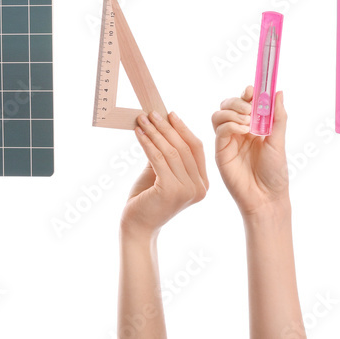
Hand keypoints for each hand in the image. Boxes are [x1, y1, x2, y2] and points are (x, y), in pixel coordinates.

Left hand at [121, 111, 208, 240]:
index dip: (183, 129)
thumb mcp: (161, 173)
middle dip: (166, 128)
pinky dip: (147, 143)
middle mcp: (200, 188)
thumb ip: (167, 154)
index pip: (196, 149)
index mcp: (202, 184)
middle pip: (184, 148)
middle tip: (151, 113)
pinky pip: (158, 159)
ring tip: (142, 120)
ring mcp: (187, 190)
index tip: (169, 114)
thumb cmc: (147, 198)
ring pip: (171, 152)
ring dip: (155, 132)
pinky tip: (138, 133)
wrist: (137, 226)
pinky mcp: (171, 190)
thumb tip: (162, 124)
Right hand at [212, 86, 289, 216]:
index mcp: (252, 127)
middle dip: (237, 101)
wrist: (267, 197)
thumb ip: (278, 117)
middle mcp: (238, 131)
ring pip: (218, 115)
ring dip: (232, 112)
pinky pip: (219, 130)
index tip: (253, 90)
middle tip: (250, 108)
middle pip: (227, 105)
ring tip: (248, 122)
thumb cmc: (275, 172)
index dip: (246, 94)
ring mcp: (228, 141)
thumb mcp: (279, 141)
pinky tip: (243, 131)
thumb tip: (278, 92)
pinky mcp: (220, 151)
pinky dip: (230, 125)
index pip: (244, 102)